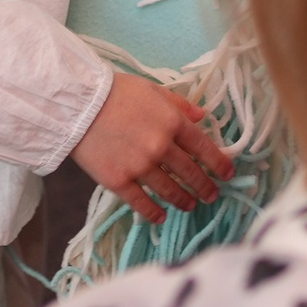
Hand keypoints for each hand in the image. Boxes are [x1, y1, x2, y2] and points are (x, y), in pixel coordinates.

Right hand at [69, 72, 235, 224]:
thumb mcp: (152, 89)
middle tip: (212, 196)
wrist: (77, 103)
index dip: (219, 163)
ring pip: (169, 191)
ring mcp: (140, 167)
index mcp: (172, 122)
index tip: (228, 174)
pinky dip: (153, 213)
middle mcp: (161, 147)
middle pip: (190, 173)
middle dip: (205, 187)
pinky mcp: (119, 181)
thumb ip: (179, 105)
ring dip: (183, 201)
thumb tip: (202, 116)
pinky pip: (141, 202)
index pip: (204, 148)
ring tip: (190, 206)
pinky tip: (161, 217)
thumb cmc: (115, 91)